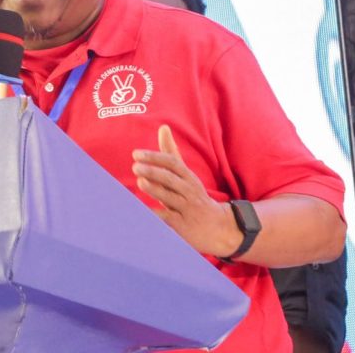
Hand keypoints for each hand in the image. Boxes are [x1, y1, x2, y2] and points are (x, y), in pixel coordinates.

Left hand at [132, 125, 239, 257]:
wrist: (219, 227)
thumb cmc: (193, 195)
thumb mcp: (185, 174)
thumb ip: (171, 152)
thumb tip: (163, 127)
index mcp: (188, 177)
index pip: (172, 163)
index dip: (155, 157)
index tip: (136, 154)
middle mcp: (189, 191)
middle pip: (171, 179)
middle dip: (153, 172)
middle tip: (135, 167)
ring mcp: (187, 208)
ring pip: (170, 197)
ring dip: (155, 189)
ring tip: (141, 182)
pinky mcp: (184, 226)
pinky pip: (169, 219)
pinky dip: (156, 215)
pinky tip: (142, 211)